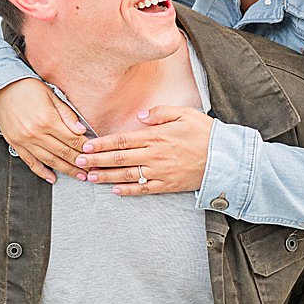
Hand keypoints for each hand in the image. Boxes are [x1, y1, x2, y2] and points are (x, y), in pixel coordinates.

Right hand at [0, 78, 89, 183]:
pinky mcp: (16, 144)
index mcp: (47, 120)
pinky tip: (53, 178)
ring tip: (80, 176)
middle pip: (64, 153)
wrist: (0, 89)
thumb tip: (82, 130)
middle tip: (93, 169)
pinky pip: (31, 162)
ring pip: (50, 161)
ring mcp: (25, 141)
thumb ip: (67, 114)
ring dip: (66, 170)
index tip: (96, 154)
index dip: (86, 148)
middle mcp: (36, 133)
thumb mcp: (51, 95)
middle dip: (81, 163)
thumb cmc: (27, 89)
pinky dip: (42, 172)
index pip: (73, 139)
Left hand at [74, 107, 212, 194]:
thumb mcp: (186, 114)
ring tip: (89, 176)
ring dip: (105, 176)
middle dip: (96, 160)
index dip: (101, 143)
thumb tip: (141, 117)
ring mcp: (160, 172)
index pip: (122, 140)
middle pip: (118, 158)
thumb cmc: (207, 134)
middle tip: (78, 161)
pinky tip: (114, 190)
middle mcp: (154, 155)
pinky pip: (143, 189)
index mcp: (156, 136)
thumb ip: (161, 112)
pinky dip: (128, 190)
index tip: (86, 145)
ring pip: (126, 175)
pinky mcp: (168, 185)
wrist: (226, 159)